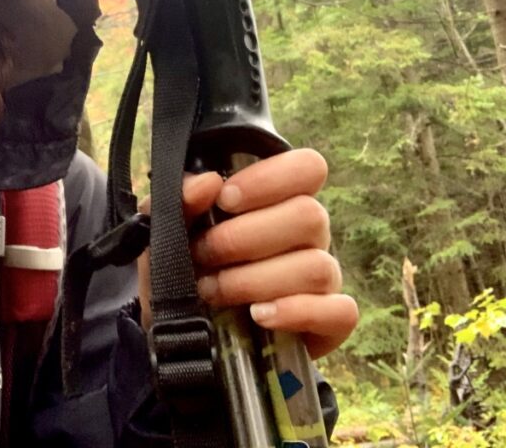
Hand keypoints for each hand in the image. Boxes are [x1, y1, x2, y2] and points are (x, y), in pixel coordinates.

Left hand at [137, 148, 357, 358]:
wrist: (180, 337)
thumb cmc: (181, 272)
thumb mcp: (164, 232)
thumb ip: (178, 199)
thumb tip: (209, 182)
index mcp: (277, 202)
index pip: (307, 168)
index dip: (270, 179)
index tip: (226, 199)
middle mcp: (307, 236)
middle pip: (310, 216)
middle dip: (244, 238)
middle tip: (204, 255)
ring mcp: (322, 280)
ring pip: (317, 266)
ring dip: (255, 280)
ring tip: (213, 291)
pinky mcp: (329, 324)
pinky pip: (340, 312)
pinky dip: (298, 312)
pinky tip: (259, 316)